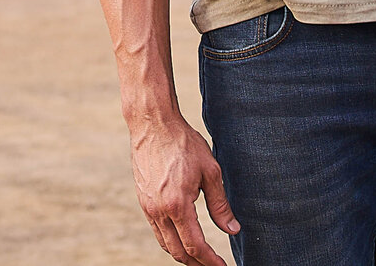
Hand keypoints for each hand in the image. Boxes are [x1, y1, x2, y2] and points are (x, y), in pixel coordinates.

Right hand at [128, 117, 239, 263]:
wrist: (152, 125)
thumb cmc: (183, 143)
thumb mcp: (210, 171)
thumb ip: (220, 204)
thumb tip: (232, 229)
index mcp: (177, 205)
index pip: (195, 245)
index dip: (210, 260)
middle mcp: (159, 210)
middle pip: (178, 251)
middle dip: (197, 263)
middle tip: (213, 265)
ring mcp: (148, 206)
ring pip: (165, 243)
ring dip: (183, 255)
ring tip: (200, 257)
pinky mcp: (143, 200)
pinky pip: (157, 230)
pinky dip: (170, 241)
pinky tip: (182, 237)